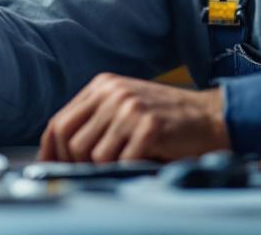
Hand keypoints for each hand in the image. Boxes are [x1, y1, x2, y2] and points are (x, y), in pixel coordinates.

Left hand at [39, 73, 228, 162]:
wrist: (209, 117)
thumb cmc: (165, 119)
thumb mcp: (124, 107)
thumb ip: (94, 121)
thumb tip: (57, 154)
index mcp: (102, 86)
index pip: (59, 122)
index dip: (51, 151)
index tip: (50, 170)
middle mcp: (113, 93)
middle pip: (71, 141)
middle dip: (77, 165)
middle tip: (92, 173)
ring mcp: (130, 108)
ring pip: (94, 155)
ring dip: (107, 168)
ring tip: (126, 162)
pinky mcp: (148, 127)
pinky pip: (121, 162)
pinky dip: (128, 170)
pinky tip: (141, 161)